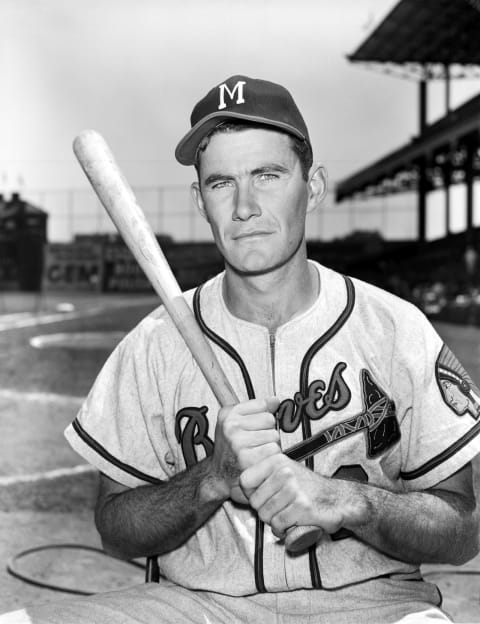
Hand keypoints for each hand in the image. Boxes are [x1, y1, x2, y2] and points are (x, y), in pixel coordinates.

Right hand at [210, 397, 280, 503]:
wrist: (219, 476)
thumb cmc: (230, 449)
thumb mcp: (236, 422)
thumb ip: (257, 408)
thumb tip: (275, 400)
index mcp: (228, 415)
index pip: (263, 405)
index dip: (262, 417)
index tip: (255, 426)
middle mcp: (231, 427)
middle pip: (270, 419)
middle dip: (268, 431)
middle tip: (256, 442)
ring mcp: (238, 442)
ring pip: (274, 435)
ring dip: (271, 445)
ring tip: (258, 452)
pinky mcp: (248, 459)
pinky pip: (274, 450)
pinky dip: (272, 457)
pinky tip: (261, 460)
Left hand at [239, 454, 368, 537]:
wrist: (338, 499)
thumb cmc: (306, 488)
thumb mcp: (284, 472)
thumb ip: (264, 476)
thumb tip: (239, 487)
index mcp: (277, 461)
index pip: (245, 480)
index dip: (249, 494)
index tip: (261, 498)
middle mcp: (284, 472)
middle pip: (255, 502)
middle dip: (263, 511)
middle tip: (278, 510)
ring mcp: (293, 489)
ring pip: (265, 515)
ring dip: (274, 522)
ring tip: (287, 516)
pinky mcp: (302, 508)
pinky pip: (279, 524)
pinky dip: (283, 529)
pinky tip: (292, 524)